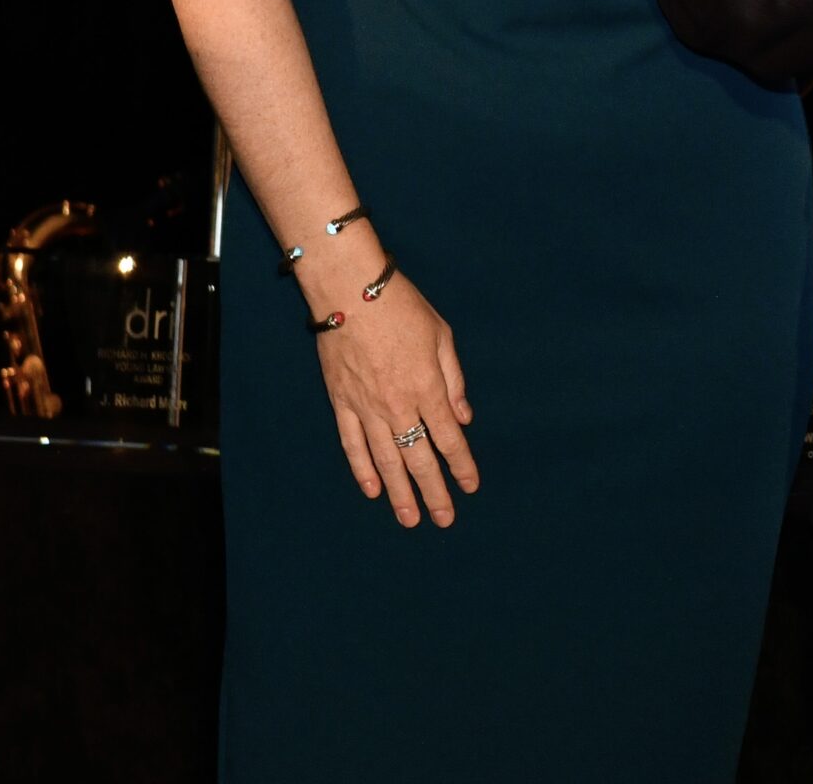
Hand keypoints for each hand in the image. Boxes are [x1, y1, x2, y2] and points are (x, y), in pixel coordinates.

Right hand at [310, 262, 478, 526]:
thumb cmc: (403, 308)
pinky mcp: (341, 404)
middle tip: (444, 519)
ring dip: (399, 492)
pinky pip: (353, 445)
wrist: (351, 292)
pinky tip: (372, 490)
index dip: (461, 464)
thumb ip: (454, 380)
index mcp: (427, 387)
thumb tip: (464, 418)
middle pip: (418, 458)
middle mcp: (397, 405)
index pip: (448, 437)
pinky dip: (362, 469)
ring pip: (385, 460)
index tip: (471, 487)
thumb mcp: (441, 335)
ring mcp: (366, 408)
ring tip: (410, 519)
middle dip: (434, 491)